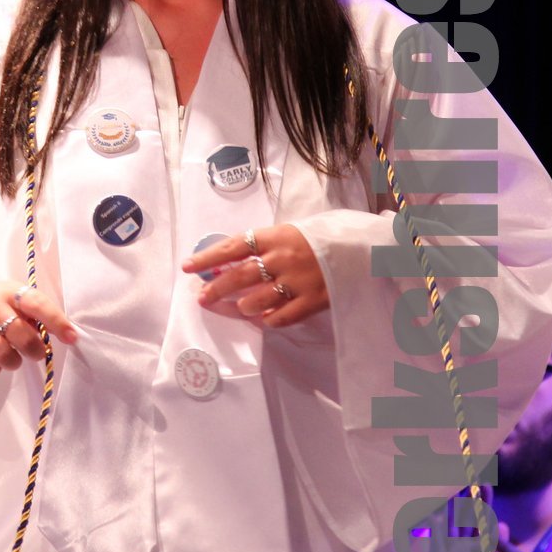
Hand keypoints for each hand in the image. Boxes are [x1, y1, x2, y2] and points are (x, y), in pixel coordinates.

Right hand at [0, 281, 77, 379]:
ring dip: (14, 362)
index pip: (37, 304)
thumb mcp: (16, 299)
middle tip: (36, 352)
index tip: (71, 338)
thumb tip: (66, 335)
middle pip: (20, 334)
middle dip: (34, 349)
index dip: (56, 321)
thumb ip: (37, 314)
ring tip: (13, 357)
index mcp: (12, 292)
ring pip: (1, 352)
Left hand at [182, 224, 328, 328]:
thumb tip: (230, 259)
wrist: (363, 248)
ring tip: (239, 308)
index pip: (233, 246)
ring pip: (257, 300)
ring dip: (242, 307)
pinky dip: (269, 320)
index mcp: (276, 236)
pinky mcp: (313, 301)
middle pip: (240, 276)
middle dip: (216, 288)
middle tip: (202, 297)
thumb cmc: (323, 238)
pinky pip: (282, 317)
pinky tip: (264, 319)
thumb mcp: (293, 230)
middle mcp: (283, 258)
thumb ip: (266, 244)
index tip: (188, 266)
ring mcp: (298, 281)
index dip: (207, 257)